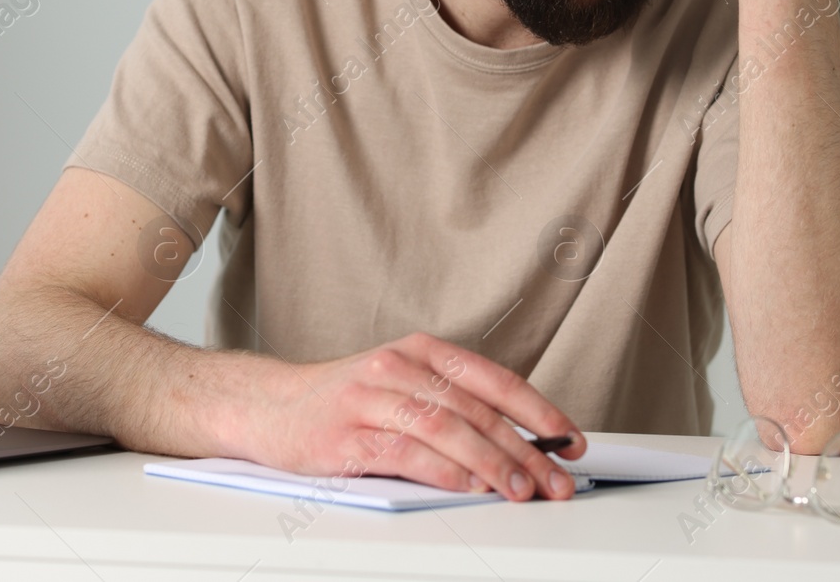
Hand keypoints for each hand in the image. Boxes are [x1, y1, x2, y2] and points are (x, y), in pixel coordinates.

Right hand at [237, 331, 585, 500]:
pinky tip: (468, 486)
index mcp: (420, 350)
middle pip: (475, 408)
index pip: (493, 379)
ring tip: (521, 490)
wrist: (269, 406)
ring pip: (445, 427)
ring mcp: (369, 398)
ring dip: (490, 462)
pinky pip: (404, 453)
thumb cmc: (342, 402)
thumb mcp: (402, 387)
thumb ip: (453, 409)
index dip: (538, 411)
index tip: (570, 440)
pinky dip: (442, 471)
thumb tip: (520, 448)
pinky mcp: (345, 435)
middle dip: (524, 449)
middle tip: (555, 480)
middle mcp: (397, 366)